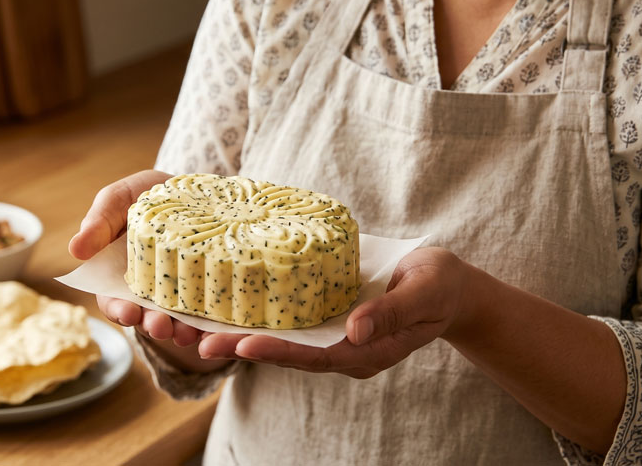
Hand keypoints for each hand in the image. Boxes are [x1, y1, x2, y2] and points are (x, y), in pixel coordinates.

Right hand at [69, 170, 224, 371]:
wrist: (199, 189)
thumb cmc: (151, 194)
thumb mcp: (120, 198)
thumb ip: (99, 221)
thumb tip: (75, 250)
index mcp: (123, 277)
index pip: (115, 302)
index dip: (119, 311)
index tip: (127, 313)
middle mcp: (152, 293)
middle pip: (148, 318)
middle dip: (153, 325)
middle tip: (160, 326)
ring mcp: (184, 296)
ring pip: (180, 323)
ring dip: (181, 331)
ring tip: (186, 332)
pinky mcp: (214, 294)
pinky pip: (213, 316)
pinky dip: (213, 326)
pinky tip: (215, 327)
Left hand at [197, 247, 474, 378]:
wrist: (447, 285)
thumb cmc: (440, 285)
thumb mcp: (425, 291)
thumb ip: (392, 312)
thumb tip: (356, 330)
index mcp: (365, 351)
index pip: (315, 357)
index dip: (278, 352)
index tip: (243, 345)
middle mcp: (341, 348)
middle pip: (285, 352)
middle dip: (242, 347)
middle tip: (198, 342)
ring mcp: (331, 334)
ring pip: (278, 337)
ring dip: (237, 332)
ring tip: (194, 326)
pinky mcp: (323, 315)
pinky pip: (285, 318)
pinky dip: (253, 312)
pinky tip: (222, 302)